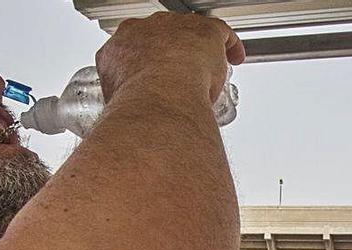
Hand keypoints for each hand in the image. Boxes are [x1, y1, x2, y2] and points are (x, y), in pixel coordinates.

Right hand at [95, 12, 245, 103]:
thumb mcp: (117, 101)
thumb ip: (123, 101)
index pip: (134, 44)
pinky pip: (221, 33)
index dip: (145, 60)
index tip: (151, 73)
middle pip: (162, 35)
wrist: (159, 94)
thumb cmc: (138, 101)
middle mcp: (149, 29)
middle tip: (179, 74)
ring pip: (191, 33)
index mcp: (124, 42)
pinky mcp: (206, 30)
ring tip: (207, 71)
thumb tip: (127, 120)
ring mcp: (178, 27)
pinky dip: (230, 45)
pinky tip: (234, 57)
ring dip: (198, 49)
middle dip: (171, 52)